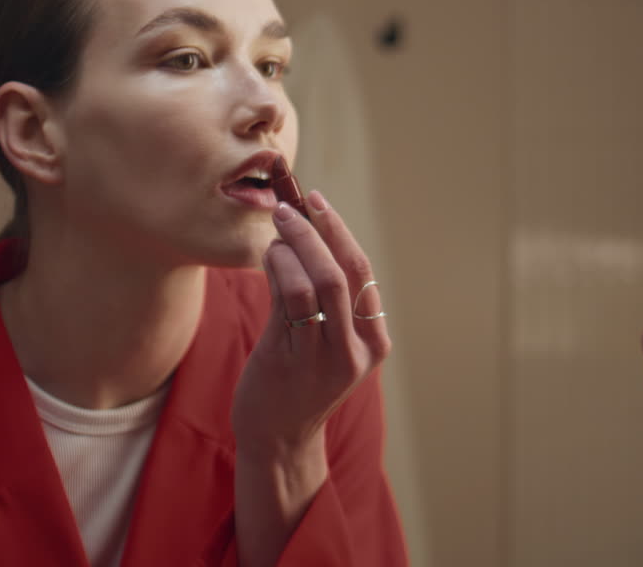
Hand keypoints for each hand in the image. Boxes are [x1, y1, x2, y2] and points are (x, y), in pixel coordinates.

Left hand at [232, 189, 390, 461]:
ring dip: (292, 246)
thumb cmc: (299, 382)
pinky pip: (287, 300)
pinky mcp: (291, 360)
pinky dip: (277, 267)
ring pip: (314, 282)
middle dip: (317, 230)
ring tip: (277, 230)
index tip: (318, 204)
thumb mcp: (327, 343)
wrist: (278, 438)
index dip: (339, 231)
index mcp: (374, 341)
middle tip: (292, 204)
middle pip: (343, 272)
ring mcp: (325, 357)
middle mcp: (356, 349)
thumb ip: (324, 298)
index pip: (362, 273)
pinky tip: (269, 255)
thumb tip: (304, 233)